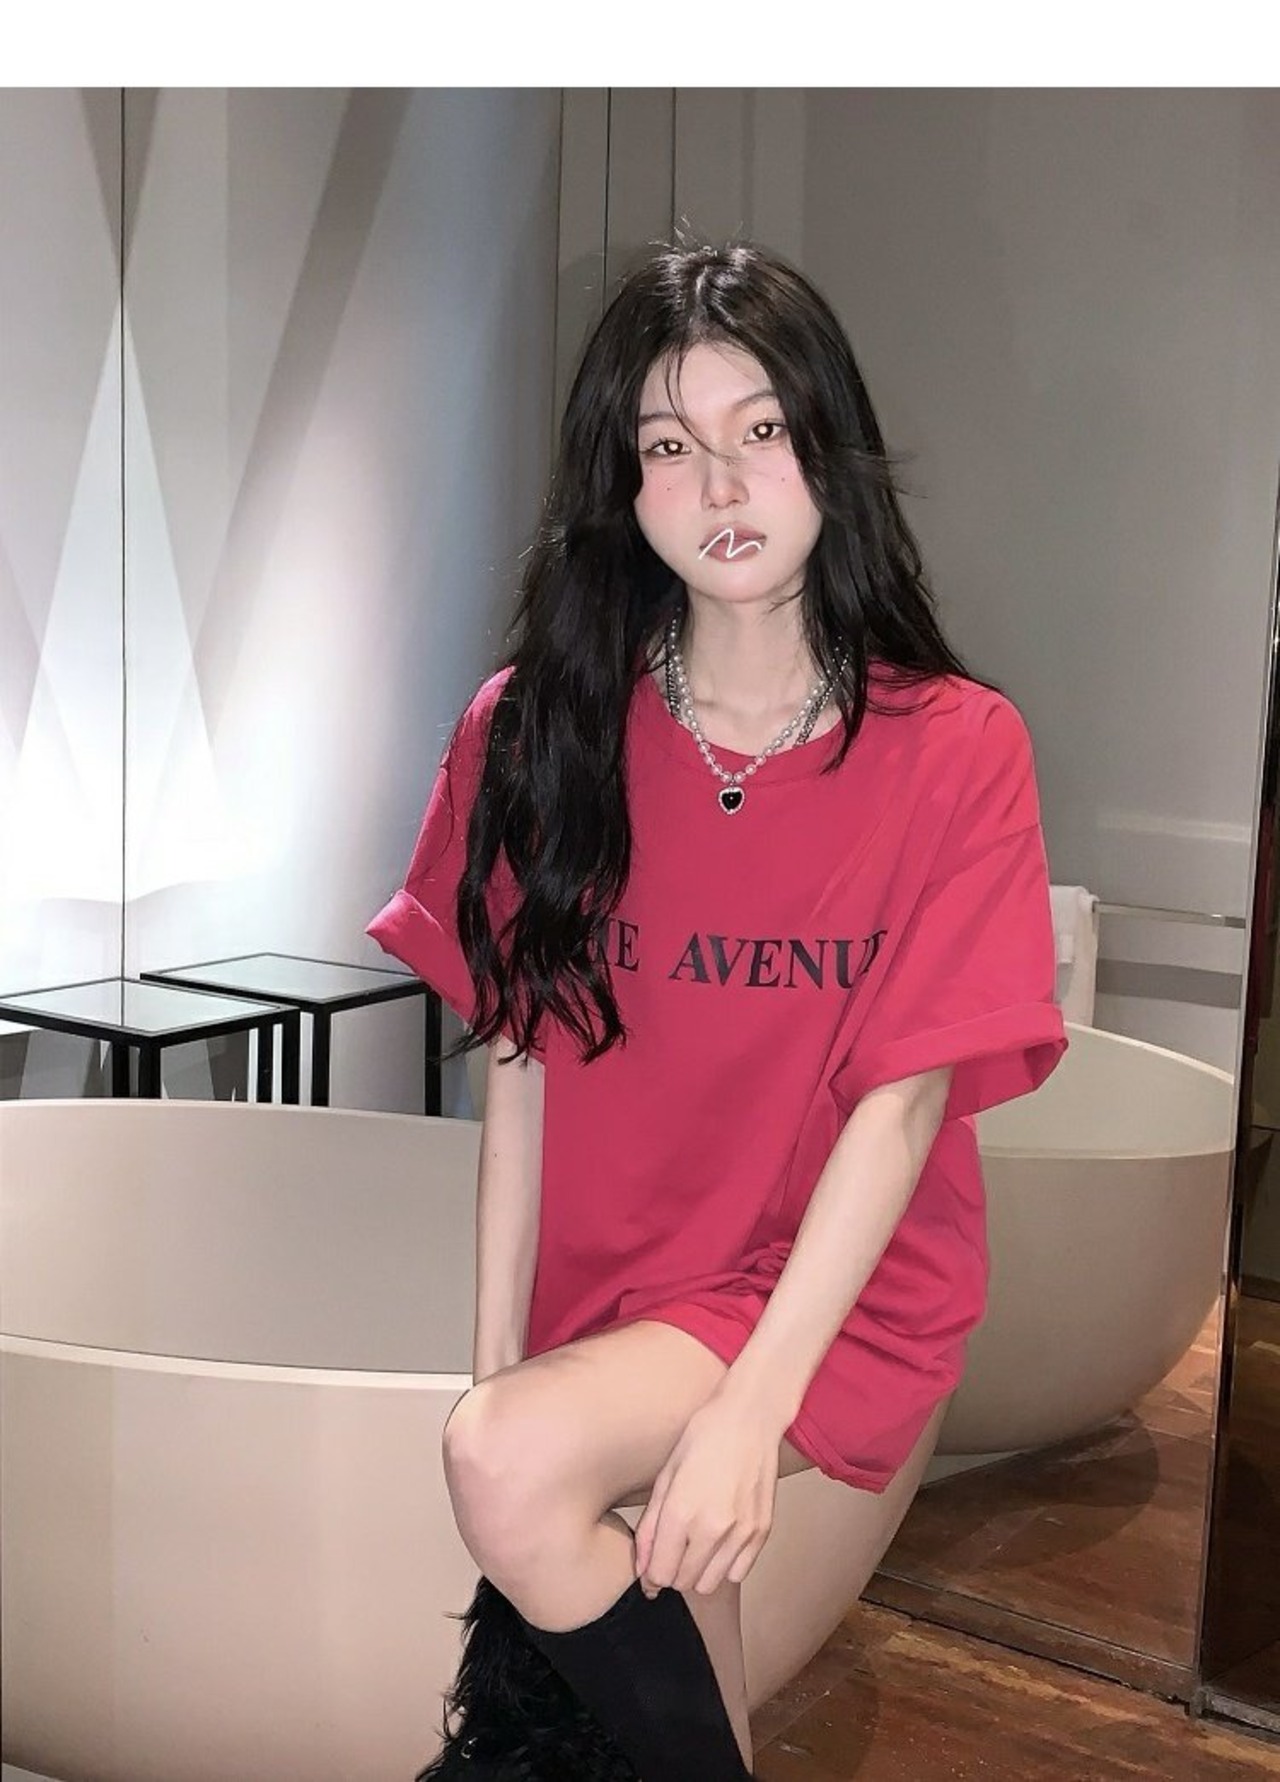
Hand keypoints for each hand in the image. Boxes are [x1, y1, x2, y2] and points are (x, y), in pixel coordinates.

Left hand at [632, 1388, 783, 1597]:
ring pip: (710, 1583)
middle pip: (684, 1583)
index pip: (660, 1574)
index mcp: (681, 1512)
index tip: (651, 1566)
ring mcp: (741, 1532)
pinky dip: (726, 1565)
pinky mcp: (762, 1531)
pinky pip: (738, 1572)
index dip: (651, 1574)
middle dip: (673, 1571)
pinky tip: (721, 1540)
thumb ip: (650, 1526)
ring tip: (698, 1543)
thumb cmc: (703, 1438)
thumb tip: (642, 1566)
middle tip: (674, 1548)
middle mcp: (712, 1528)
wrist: (750, 1417)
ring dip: (699, 1571)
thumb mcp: (665, 1475)